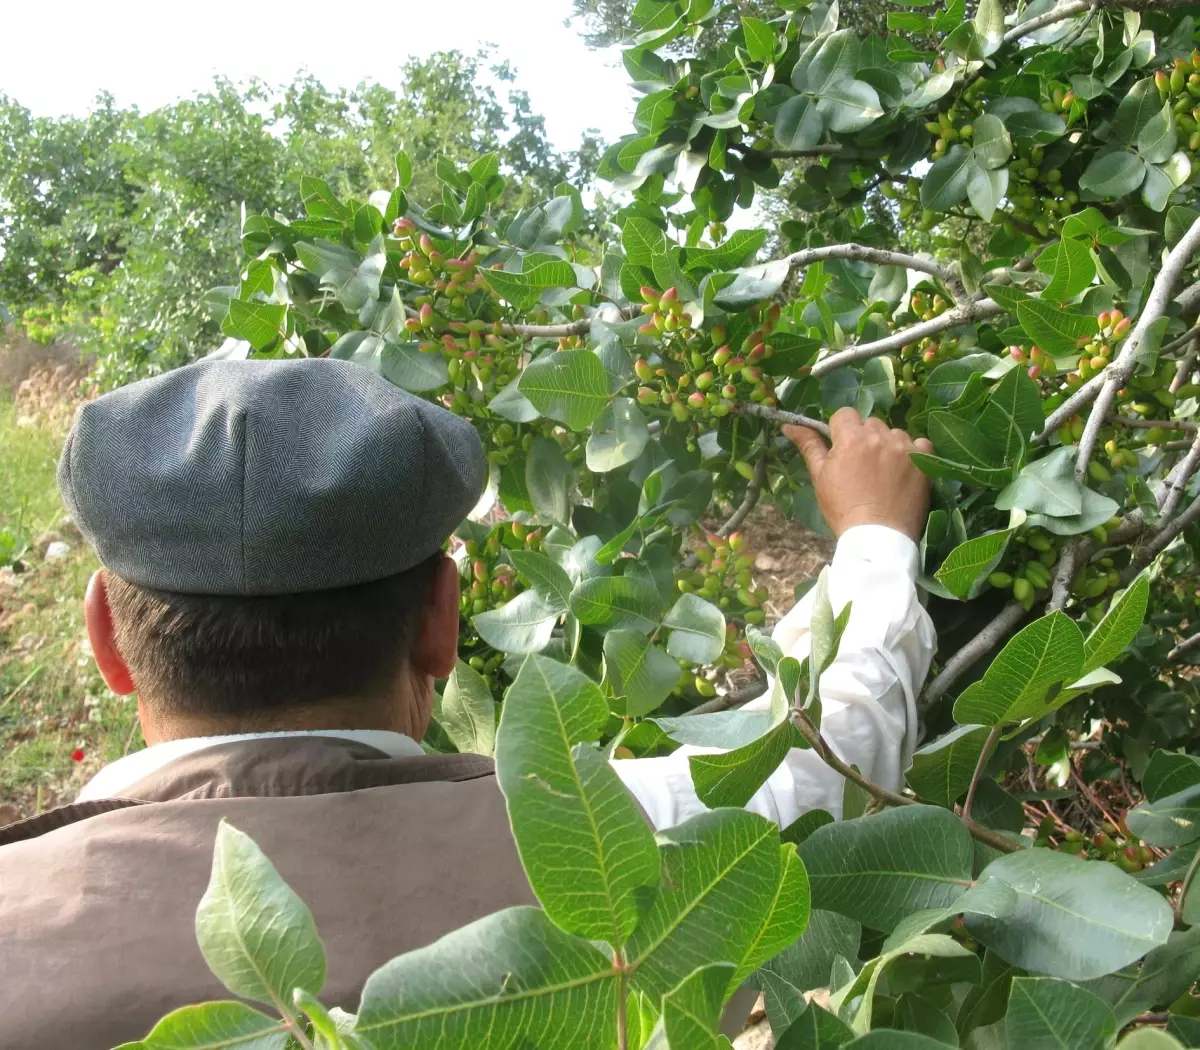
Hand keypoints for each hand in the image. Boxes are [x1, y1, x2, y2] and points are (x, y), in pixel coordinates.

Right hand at [783, 408, 933, 541]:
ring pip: (894, 433)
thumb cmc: (843, 508)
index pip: (844, 415)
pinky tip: (905, 469)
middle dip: (864, 438)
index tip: (842, 449)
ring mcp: (905, 447)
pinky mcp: (924, 461)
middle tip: (862, 465)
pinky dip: (913, 452)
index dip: (841, 430)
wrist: (878, 536)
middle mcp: (880, 436)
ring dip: (888, 445)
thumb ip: (809, 446)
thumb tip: (790, 425)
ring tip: (884, 471)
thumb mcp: (820, 477)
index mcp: (852, 438)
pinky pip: (921, 444)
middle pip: (870, 423)